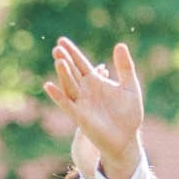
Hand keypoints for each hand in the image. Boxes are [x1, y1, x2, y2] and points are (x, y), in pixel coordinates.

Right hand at [45, 38, 144, 178]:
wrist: (127, 138)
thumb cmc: (129, 114)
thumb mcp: (130, 87)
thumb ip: (125, 67)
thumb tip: (120, 45)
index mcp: (95, 81)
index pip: (81, 63)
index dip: (72, 52)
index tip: (62, 40)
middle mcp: (85, 90)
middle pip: (72, 72)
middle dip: (65, 60)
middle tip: (57, 48)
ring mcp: (81, 103)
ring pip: (69, 85)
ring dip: (63, 74)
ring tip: (59, 61)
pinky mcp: (80, 117)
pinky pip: (67, 104)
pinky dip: (58, 96)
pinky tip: (49, 85)